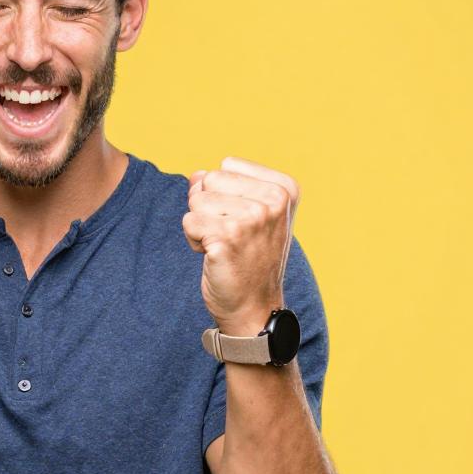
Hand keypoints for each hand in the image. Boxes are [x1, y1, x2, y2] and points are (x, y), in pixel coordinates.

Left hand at [182, 155, 299, 334]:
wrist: (254, 307)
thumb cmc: (249, 258)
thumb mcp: (248, 213)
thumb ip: (223, 185)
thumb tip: (196, 175)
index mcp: (284, 189)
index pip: (226, 166)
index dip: (224, 194)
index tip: (243, 222)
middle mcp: (273, 201)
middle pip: (208, 180)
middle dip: (209, 208)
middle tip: (231, 237)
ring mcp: (251, 219)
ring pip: (195, 200)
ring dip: (201, 226)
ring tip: (224, 246)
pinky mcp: (227, 237)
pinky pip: (188, 222)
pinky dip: (194, 241)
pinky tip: (215, 257)